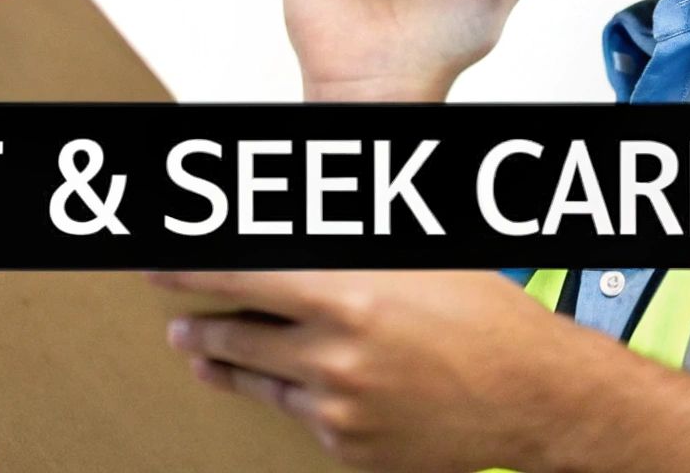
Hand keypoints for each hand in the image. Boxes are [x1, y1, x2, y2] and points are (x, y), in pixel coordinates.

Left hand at [149, 270, 585, 472]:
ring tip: (205, 355)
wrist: (534, 395)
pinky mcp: (350, 450)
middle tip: (180, 323)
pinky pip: (304, 420)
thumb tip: (279, 238)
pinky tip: (309, 385)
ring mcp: (338, 411)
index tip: (155, 266)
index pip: (235, 276)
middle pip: (235, 340)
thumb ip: (337, 249)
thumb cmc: (483, 317)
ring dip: (229, 368)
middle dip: (202, 330)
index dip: (186, 270)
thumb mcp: (407, 258)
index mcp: (345, 296)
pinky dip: (302, 400)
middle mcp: (333, 357)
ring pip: (261, 385)